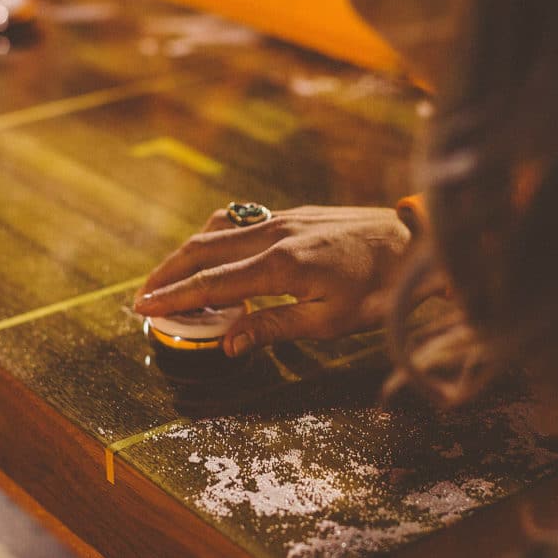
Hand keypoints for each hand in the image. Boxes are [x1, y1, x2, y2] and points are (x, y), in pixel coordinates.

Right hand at [134, 205, 413, 356]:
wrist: (416, 244)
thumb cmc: (378, 290)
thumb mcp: (330, 321)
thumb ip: (274, 328)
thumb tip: (228, 343)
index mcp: (280, 265)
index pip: (212, 283)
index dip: (174, 297)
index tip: (143, 307)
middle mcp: (275, 235)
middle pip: (203, 250)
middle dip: (168, 274)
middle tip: (142, 297)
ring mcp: (283, 219)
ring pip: (218, 232)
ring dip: (186, 254)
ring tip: (167, 277)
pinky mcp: (294, 214)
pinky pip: (239, 223)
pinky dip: (213, 239)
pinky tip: (211, 252)